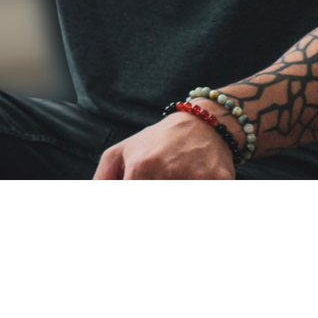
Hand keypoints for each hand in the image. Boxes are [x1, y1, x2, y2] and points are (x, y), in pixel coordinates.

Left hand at [92, 111, 238, 179]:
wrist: (204, 123)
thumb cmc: (157, 142)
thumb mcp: (122, 152)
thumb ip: (103, 178)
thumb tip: (98, 193)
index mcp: (141, 167)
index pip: (132, 194)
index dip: (136, 188)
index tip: (146, 180)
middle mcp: (168, 172)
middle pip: (160, 193)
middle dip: (161, 185)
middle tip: (166, 175)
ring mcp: (195, 178)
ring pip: (180, 191)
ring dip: (178, 184)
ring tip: (179, 173)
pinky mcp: (219, 181)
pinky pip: (208, 190)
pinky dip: (200, 182)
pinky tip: (196, 176)